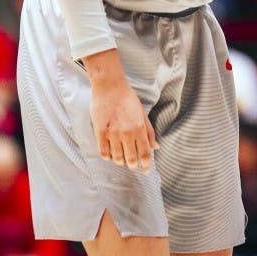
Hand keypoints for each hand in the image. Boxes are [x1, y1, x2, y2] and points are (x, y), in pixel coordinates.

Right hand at [85, 52, 157, 172]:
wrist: (109, 86)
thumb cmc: (127, 98)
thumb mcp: (142, 113)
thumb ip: (149, 132)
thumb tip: (156, 147)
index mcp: (139, 128)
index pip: (145, 153)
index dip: (146, 165)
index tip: (145, 169)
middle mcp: (127, 132)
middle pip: (131, 158)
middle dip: (132, 165)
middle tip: (131, 164)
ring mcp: (113, 133)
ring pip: (117, 157)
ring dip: (120, 161)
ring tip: (120, 158)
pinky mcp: (100, 131)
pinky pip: (104, 152)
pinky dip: (107, 156)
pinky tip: (109, 153)